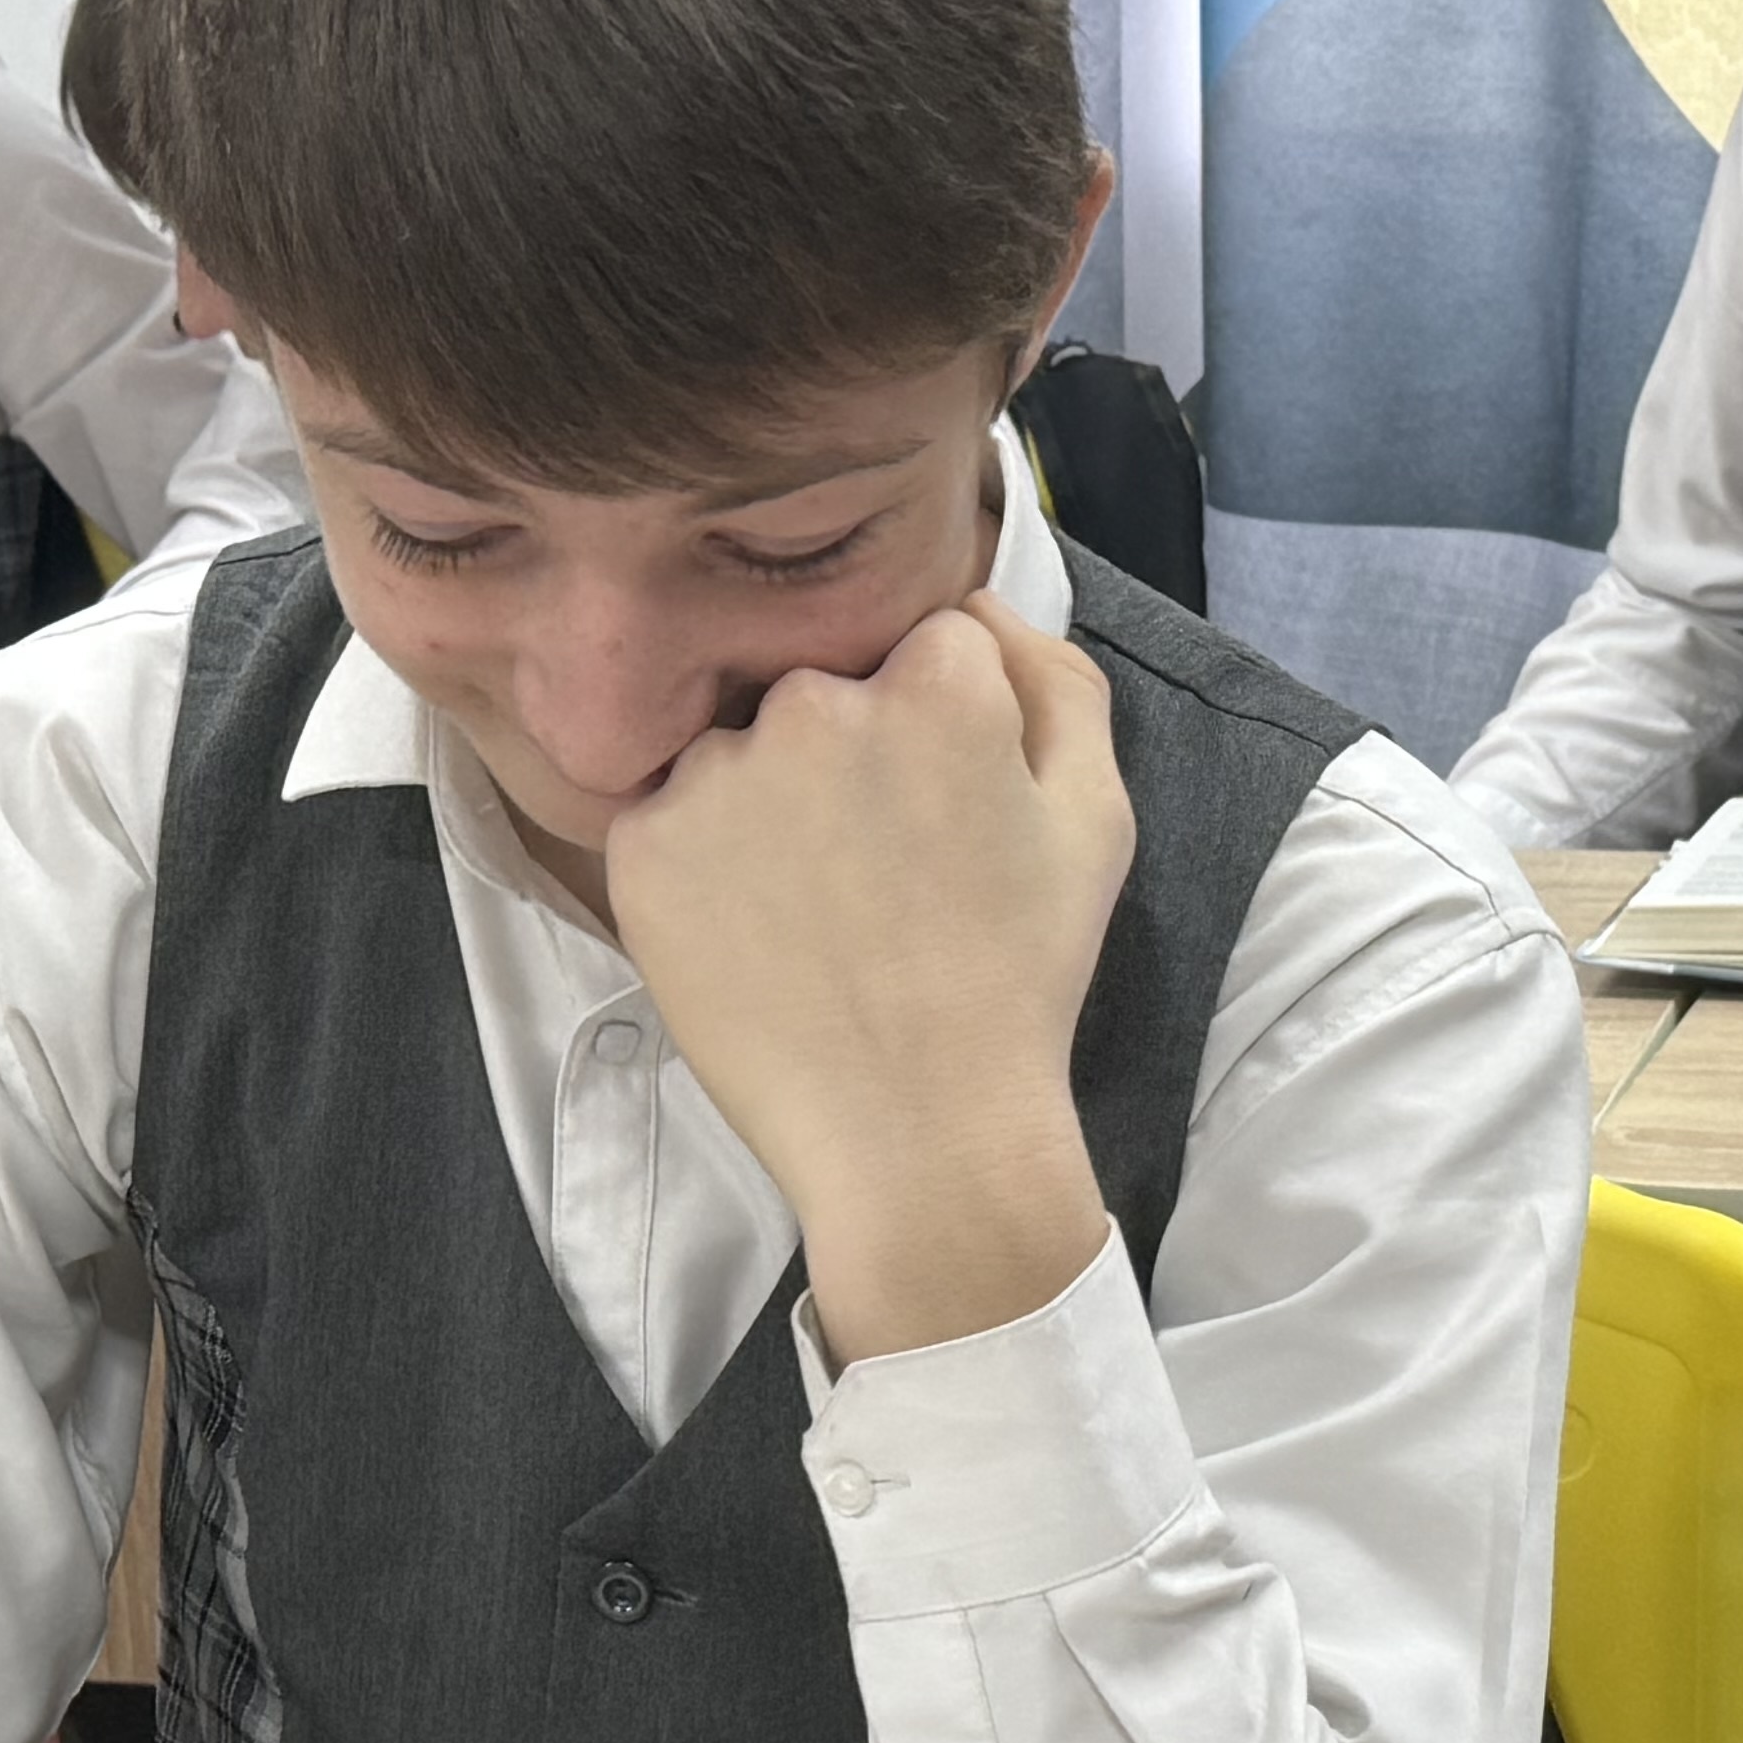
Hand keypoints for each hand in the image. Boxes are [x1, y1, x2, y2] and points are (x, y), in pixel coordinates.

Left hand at [604, 591, 1131, 1361]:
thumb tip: (980, 606)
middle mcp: (816, 702)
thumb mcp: (1097, 820)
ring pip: (743, 745)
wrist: (915, 1135)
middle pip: (825, 684)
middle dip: (850, 753)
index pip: (928, 643)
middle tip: (883, 870)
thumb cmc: (1018, 982)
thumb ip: (1056, 680)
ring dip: (772, 799)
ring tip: (818, 909)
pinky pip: (673, 811)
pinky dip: (706, 859)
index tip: (949, 806)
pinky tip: (760, 931)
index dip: (942, 726)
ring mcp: (718, 770)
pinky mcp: (645, 840)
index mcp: (939, 682)